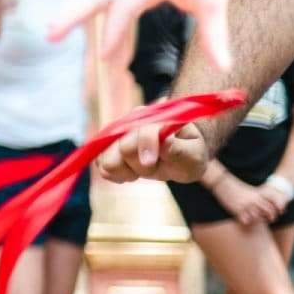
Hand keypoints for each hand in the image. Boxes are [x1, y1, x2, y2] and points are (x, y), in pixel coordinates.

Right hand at [50, 0, 236, 66]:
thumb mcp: (215, 0)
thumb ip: (214, 35)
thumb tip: (223, 67)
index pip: (123, 9)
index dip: (114, 33)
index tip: (106, 59)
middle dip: (70, 15)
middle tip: (49, 36)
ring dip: (70, 11)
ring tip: (52, 32)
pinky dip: (83, 8)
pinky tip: (76, 21)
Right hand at [95, 120, 211, 185]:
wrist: (177, 155)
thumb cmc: (188, 154)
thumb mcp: (193, 155)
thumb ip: (179, 149)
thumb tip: (164, 142)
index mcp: (155, 117)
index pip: (143, 130)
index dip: (146, 146)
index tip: (151, 163)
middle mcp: (131, 122)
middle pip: (125, 149)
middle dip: (142, 165)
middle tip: (155, 165)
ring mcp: (116, 135)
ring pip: (108, 161)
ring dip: (127, 171)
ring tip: (142, 170)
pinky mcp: (105, 149)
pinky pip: (101, 167)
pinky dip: (117, 175)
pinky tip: (131, 173)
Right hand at [211, 174, 280, 227]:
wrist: (223, 184)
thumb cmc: (236, 187)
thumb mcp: (250, 190)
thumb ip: (258, 196)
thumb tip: (262, 202)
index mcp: (258, 195)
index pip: (273, 202)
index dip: (278, 208)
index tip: (277, 212)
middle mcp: (254, 200)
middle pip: (269, 211)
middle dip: (270, 217)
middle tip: (267, 219)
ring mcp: (246, 205)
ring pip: (258, 217)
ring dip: (257, 220)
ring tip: (254, 219)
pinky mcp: (237, 210)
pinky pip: (246, 220)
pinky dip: (247, 222)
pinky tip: (244, 219)